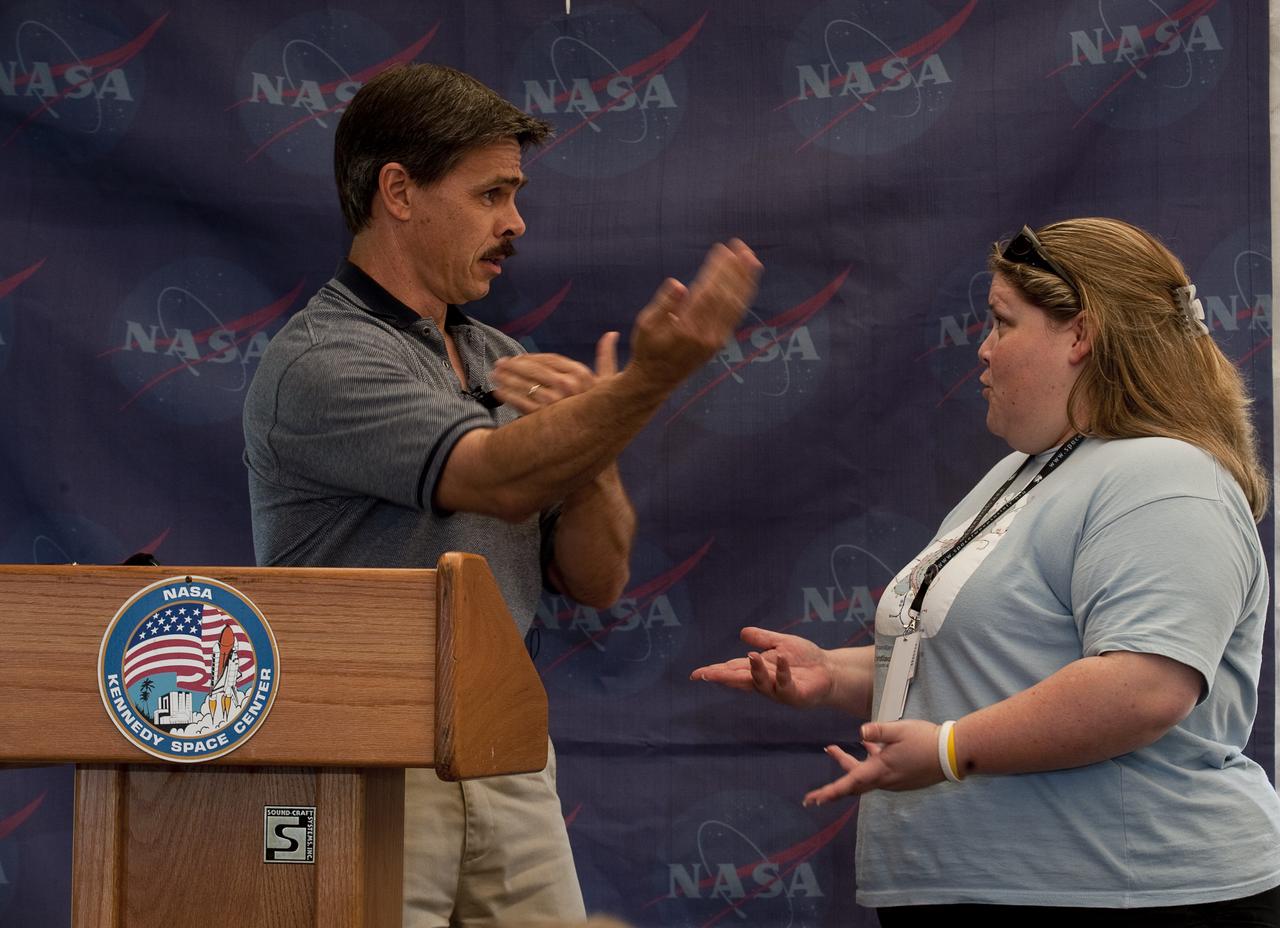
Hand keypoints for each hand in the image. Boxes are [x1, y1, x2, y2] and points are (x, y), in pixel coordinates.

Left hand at [492, 332, 618, 413]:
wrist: (602, 439)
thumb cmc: (605, 411)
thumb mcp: (608, 382)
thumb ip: (607, 357)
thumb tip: (611, 333)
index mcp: (581, 373)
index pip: (549, 359)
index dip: (531, 357)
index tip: (517, 357)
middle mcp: (569, 385)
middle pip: (534, 370)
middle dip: (513, 365)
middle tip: (499, 363)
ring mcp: (556, 401)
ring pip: (525, 385)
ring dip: (507, 379)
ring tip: (494, 375)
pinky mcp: (545, 416)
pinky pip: (522, 403)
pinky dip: (508, 396)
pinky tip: (498, 392)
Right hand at [626, 240, 760, 391]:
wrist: (656, 380)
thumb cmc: (647, 348)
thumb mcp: (645, 326)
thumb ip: (663, 304)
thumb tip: (679, 284)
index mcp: (685, 328)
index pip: (708, 293)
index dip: (718, 270)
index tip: (722, 249)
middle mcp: (705, 336)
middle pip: (726, 297)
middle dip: (735, 270)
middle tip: (740, 246)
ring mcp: (715, 340)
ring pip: (736, 306)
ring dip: (745, 281)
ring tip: (751, 258)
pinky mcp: (720, 342)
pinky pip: (736, 315)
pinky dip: (743, 295)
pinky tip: (746, 281)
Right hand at [691, 626, 834, 708]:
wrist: (830, 671)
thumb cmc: (804, 660)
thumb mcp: (780, 643)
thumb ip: (762, 639)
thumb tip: (742, 633)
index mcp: (757, 671)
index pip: (731, 670)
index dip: (714, 672)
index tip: (696, 675)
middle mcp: (764, 683)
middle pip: (740, 680)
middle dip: (723, 678)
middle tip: (707, 675)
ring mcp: (778, 691)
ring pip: (762, 683)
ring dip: (756, 670)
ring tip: (752, 656)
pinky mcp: (795, 695)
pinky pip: (786, 684)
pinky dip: (783, 672)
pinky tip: (780, 659)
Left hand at [802, 720, 943, 805]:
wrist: (952, 755)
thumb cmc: (925, 740)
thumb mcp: (899, 730)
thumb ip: (877, 732)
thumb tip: (859, 732)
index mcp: (879, 770)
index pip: (848, 784)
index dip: (828, 792)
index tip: (812, 800)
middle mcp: (885, 780)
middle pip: (853, 781)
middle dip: (834, 778)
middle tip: (818, 774)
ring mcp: (894, 781)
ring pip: (865, 776)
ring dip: (850, 765)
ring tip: (835, 749)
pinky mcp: (902, 778)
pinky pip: (879, 773)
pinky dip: (868, 763)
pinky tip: (870, 748)